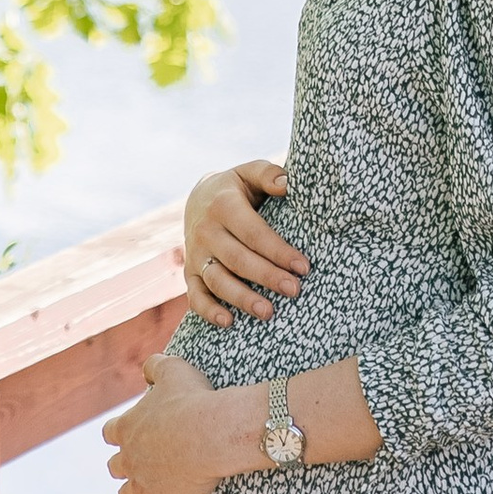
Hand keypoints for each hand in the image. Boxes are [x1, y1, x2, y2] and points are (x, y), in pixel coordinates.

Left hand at [104, 349, 246, 493]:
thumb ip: (155, 366)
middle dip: (125, 464)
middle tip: (140, 461)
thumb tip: (148, 368)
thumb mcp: (174, 369)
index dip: (119, 433)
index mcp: (127, 427)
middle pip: (115, 466)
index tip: (128, 433)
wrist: (213, 433)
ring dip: (131, 491)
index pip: (109, 433)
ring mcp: (140, 485)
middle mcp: (128, 458)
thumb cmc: (194, 400)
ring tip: (141, 491)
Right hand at [182, 160, 307, 326]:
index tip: (303, 266)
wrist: (199, 198)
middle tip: (294, 290)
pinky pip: (195, 295)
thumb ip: (268, 174)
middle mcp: (206, 231)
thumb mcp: (250, 171)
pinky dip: (208, 311)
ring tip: (268, 312)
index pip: (254, 233)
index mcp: (223, 205)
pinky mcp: (189, 272)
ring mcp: (195, 254)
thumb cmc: (236, 187)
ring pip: (217, 280)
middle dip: (267, 277)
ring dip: (242, 299)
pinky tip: (228, 322)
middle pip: (238, 259)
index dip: (279, 251)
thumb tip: (287, 183)